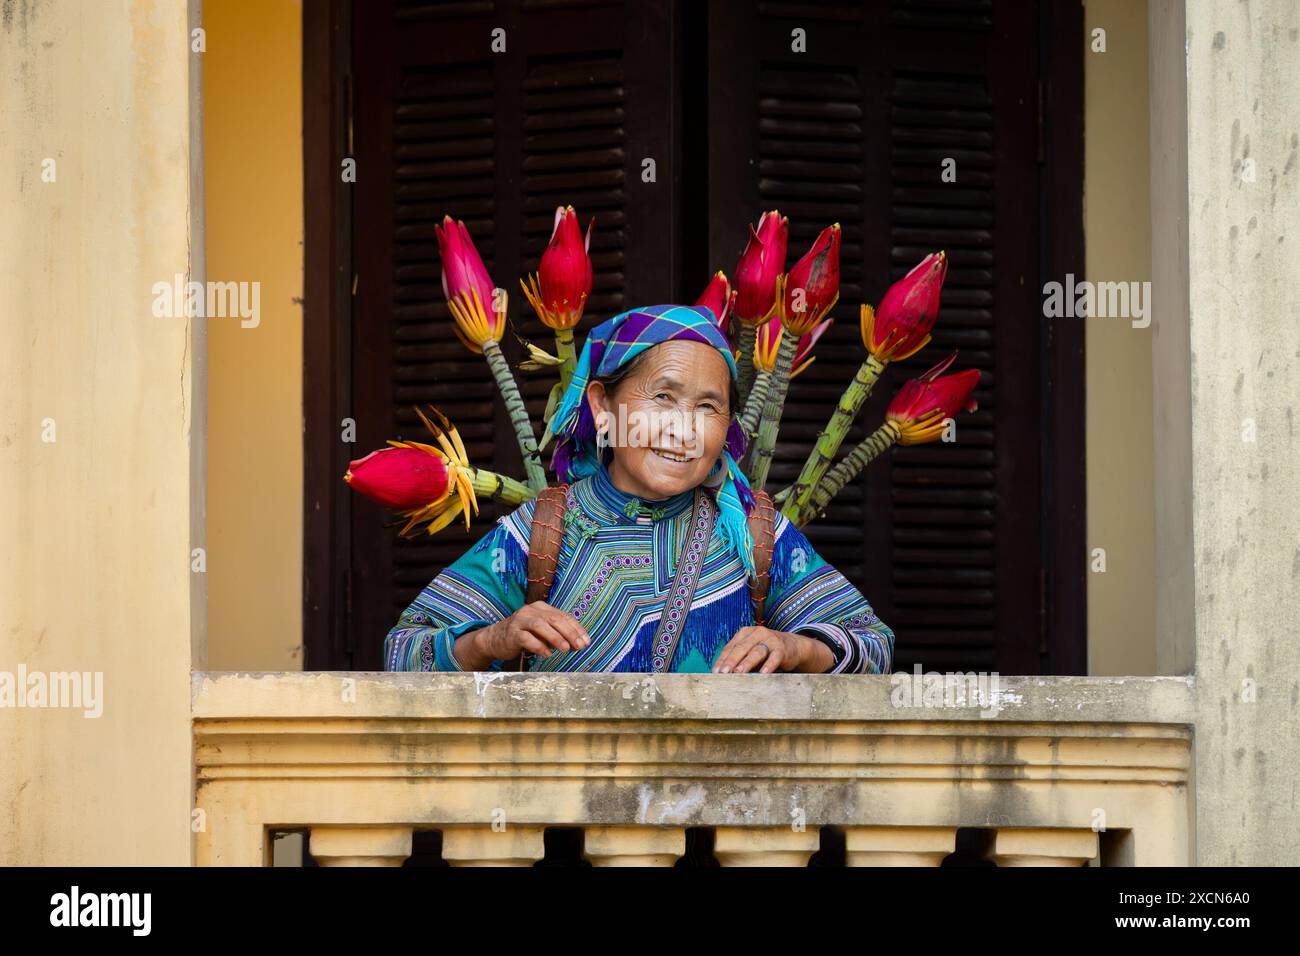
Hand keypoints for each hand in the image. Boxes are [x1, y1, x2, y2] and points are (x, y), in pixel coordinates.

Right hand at [472, 601, 590, 663]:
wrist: (495, 639)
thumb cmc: (523, 635)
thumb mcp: (542, 632)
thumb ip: (558, 634)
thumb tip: (578, 644)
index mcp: (541, 607)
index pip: (563, 616)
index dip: (576, 629)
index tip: (586, 641)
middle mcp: (530, 610)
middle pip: (554, 619)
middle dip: (569, 633)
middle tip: (579, 646)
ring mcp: (520, 621)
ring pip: (541, 626)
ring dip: (555, 637)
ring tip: (565, 649)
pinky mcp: (512, 633)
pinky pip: (527, 638)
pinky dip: (539, 646)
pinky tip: (547, 654)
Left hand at [712, 626, 818, 673]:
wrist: (791, 646)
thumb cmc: (765, 651)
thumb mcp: (750, 651)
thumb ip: (738, 658)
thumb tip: (721, 674)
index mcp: (745, 633)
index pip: (730, 647)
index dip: (722, 660)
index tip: (715, 672)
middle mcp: (757, 633)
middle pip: (741, 648)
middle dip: (731, 661)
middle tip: (724, 673)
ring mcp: (770, 640)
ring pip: (756, 651)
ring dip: (747, 663)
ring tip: (739, 673)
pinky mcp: (782, 649)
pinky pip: (774, 657)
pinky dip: (769, 665)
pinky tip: (763, 673)